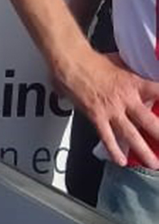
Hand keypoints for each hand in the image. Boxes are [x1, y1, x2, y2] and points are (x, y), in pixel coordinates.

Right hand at [56, 51, 158, 167]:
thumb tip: (137, 71)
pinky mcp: (96, 116)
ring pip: (131, 135)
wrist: (72, 61)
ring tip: (153, 163)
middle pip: (150, 122)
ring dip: (144, 151)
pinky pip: (107, 137)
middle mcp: (126, 99)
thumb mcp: (121, 62)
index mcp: (135, 83)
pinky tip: (120, 161)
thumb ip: (131, 72)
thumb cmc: (92, 60)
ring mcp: (111, 110)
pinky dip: (114, 150)